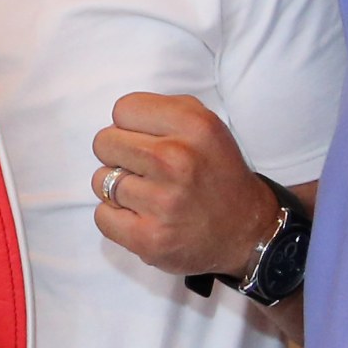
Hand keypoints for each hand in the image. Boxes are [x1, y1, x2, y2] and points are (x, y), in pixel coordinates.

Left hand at [89, 94, 280, 279]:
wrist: (246, 231)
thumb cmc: (216, 174)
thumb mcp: (206, 126)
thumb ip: (164, 111)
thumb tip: (120, 119)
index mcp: (193, 125)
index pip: (124, 109)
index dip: (131, 126)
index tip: (146, 141)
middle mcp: (176, 159)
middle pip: (104, 142)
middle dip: (118, 155)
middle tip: (144, 170)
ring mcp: (162, 201)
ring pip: (100, 181)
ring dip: (118, 189)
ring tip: (149, 196)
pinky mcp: (149, 238)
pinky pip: (102, 216)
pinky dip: (115, 218)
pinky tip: (142, 216)